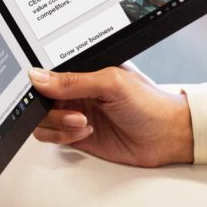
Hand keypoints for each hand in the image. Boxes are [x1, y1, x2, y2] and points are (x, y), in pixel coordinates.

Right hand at [28, 67, 193, 166]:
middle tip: (72, 110)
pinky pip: (51, 136)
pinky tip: (84, 131)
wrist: (167, 136)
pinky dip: (61, 136)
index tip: (38, 90)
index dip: (38, 81)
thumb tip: (39, 76)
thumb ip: (74, 81)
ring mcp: (75, 112)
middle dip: (50, 107)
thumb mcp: (112, 83)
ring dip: (57, 123)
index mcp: (85, 70)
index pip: (49, 72)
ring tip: (82, 122)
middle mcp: (77, 90)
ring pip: (42, 118)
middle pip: (40, 97)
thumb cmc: (150, 104)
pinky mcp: (76, 135)